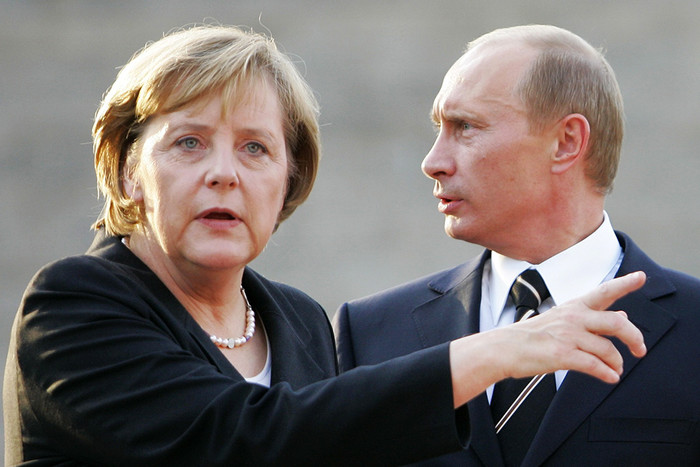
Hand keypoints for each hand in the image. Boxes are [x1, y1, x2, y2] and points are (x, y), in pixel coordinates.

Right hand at [450, 271, 646, 406]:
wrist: (502, 348)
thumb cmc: (530, 336)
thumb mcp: (561, 319)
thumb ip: (592, 318)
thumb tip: (622, 314)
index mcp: (573, 307)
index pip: (603, 291)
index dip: (624, 284)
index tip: (641, 277)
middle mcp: (573, 318)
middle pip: (617, 323)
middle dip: (635, 338)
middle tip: (640, 350)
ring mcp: (568, 336)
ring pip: (608, 349)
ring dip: (617, 363)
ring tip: (616, 370)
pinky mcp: (562, 355)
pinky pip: (595, 366)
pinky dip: (607, 374)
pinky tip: (610, 378)